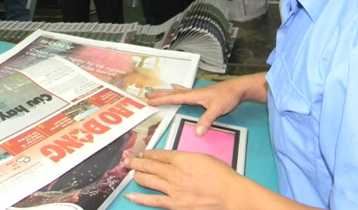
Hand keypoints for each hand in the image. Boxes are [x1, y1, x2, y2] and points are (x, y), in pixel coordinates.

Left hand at [124, 149, 242, 208]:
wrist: (229, 194)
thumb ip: (185, 158)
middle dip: (136, 162)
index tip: (142, 153)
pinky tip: (131, 196)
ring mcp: (172, 189)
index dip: (148, 153)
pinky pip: (153, 200)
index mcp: (181, 158)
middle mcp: (173, 172)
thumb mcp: (202, 157)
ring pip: (147, 180)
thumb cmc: (221, 175)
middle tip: (128, 161)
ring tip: (131, 173)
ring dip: (137, 175)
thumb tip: (174, 160)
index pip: (158, 154)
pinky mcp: (174, 204)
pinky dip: (140, 198)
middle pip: (149, 165)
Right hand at [145, 82, 243, 135]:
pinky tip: (175, 86)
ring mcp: (197, 92)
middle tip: (146, 94)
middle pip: (172, 93)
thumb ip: (206, 119)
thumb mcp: (217, 109)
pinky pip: (185, 91)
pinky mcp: (202, 94)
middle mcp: (193, 93)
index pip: (174, 98)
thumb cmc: (227, 97)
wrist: (238, 89)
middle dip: (159, 94)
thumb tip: (197, 132)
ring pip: (177, 92)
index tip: (150, 101)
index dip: (162, 100)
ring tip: (155, 89)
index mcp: (194, 96)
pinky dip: (178, 89)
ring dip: (166, 91)